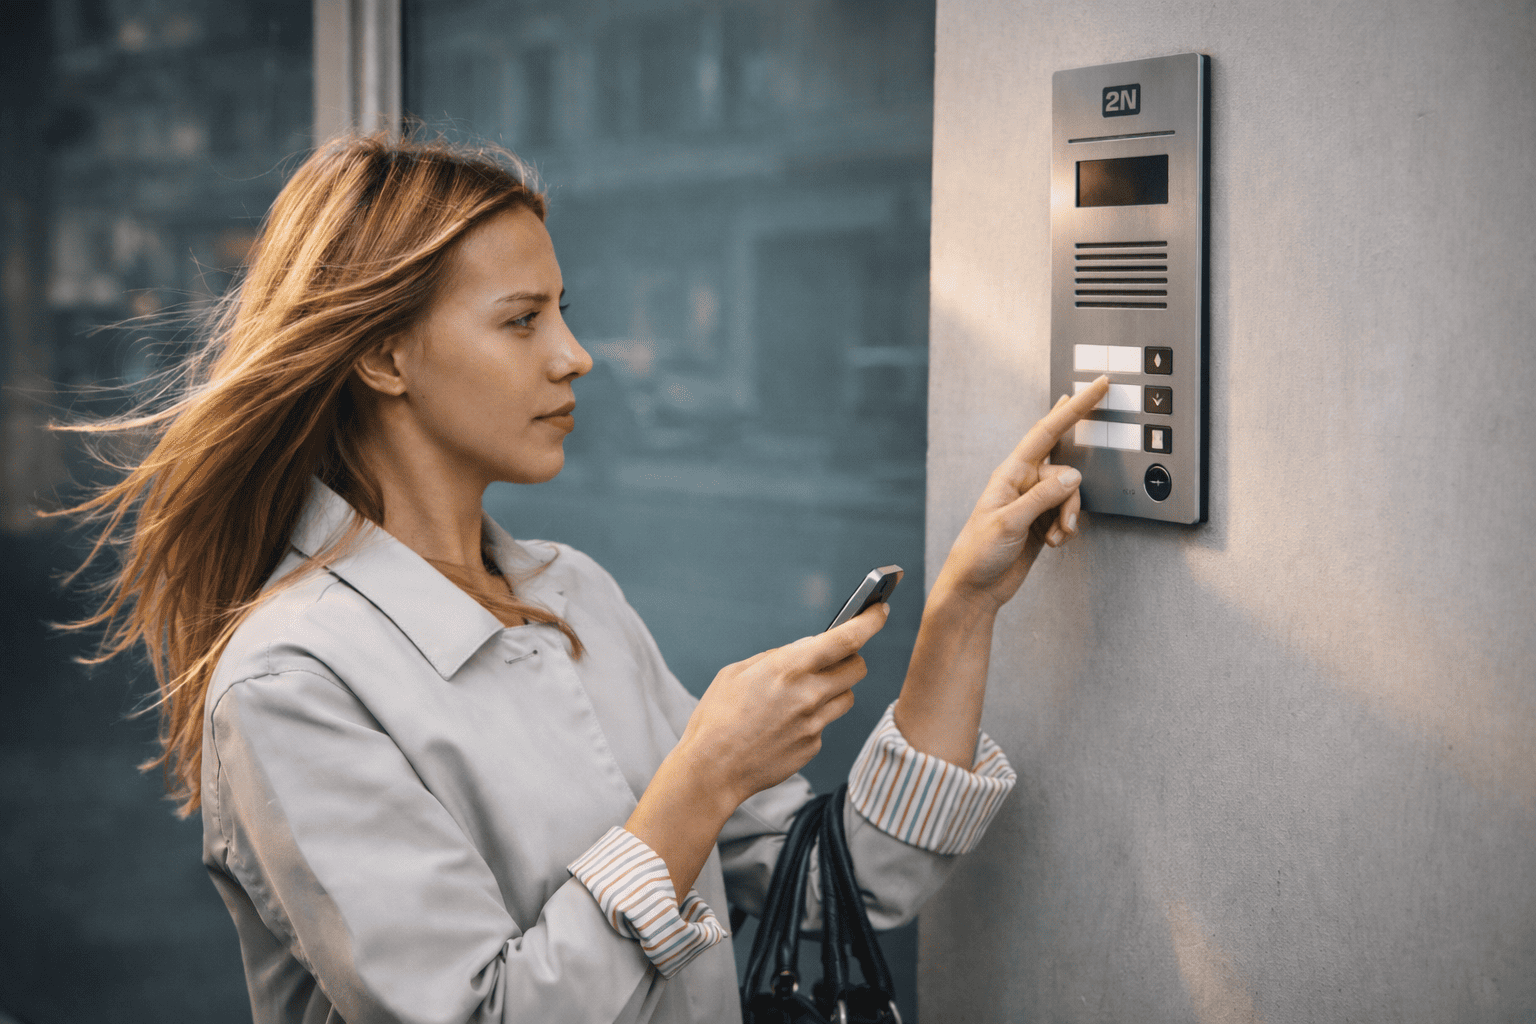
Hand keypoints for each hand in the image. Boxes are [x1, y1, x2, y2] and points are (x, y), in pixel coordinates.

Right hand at [676, 602, 889, 805]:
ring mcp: (814, 723)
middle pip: (857, 667)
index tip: (880, 610)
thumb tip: (803, 649)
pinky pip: (825, 724)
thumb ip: (776, 657)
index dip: (869, 621)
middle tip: (835, 658)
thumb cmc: (717, 718)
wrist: (711, 770)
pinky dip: (814, 719)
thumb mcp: (736, 673)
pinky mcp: (813, 747)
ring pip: (847, 697)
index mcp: (788, 667)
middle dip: (851, 658)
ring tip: (805, 693)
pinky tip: (785, 724)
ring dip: (835, 689)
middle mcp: (809, 694)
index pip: (846, 639)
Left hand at [931, 375, 1109, 613]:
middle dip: (1071, 495)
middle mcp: (1022, 483)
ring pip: (1069, 495)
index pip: (1047, 431)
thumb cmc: (978, 553)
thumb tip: (1074, 475)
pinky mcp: (1042, 522)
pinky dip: (1067, 528)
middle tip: (1064, 519)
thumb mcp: (1009, 522)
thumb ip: (1043, 496)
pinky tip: (1053, 542)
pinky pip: (1067, 514)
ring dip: (1069, 516)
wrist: (974, 589)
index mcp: (1010, 473)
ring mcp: (1033, 502)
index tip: (1097, 385)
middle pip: (1063, 470)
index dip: (1074, 408)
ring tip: (1053, 538)